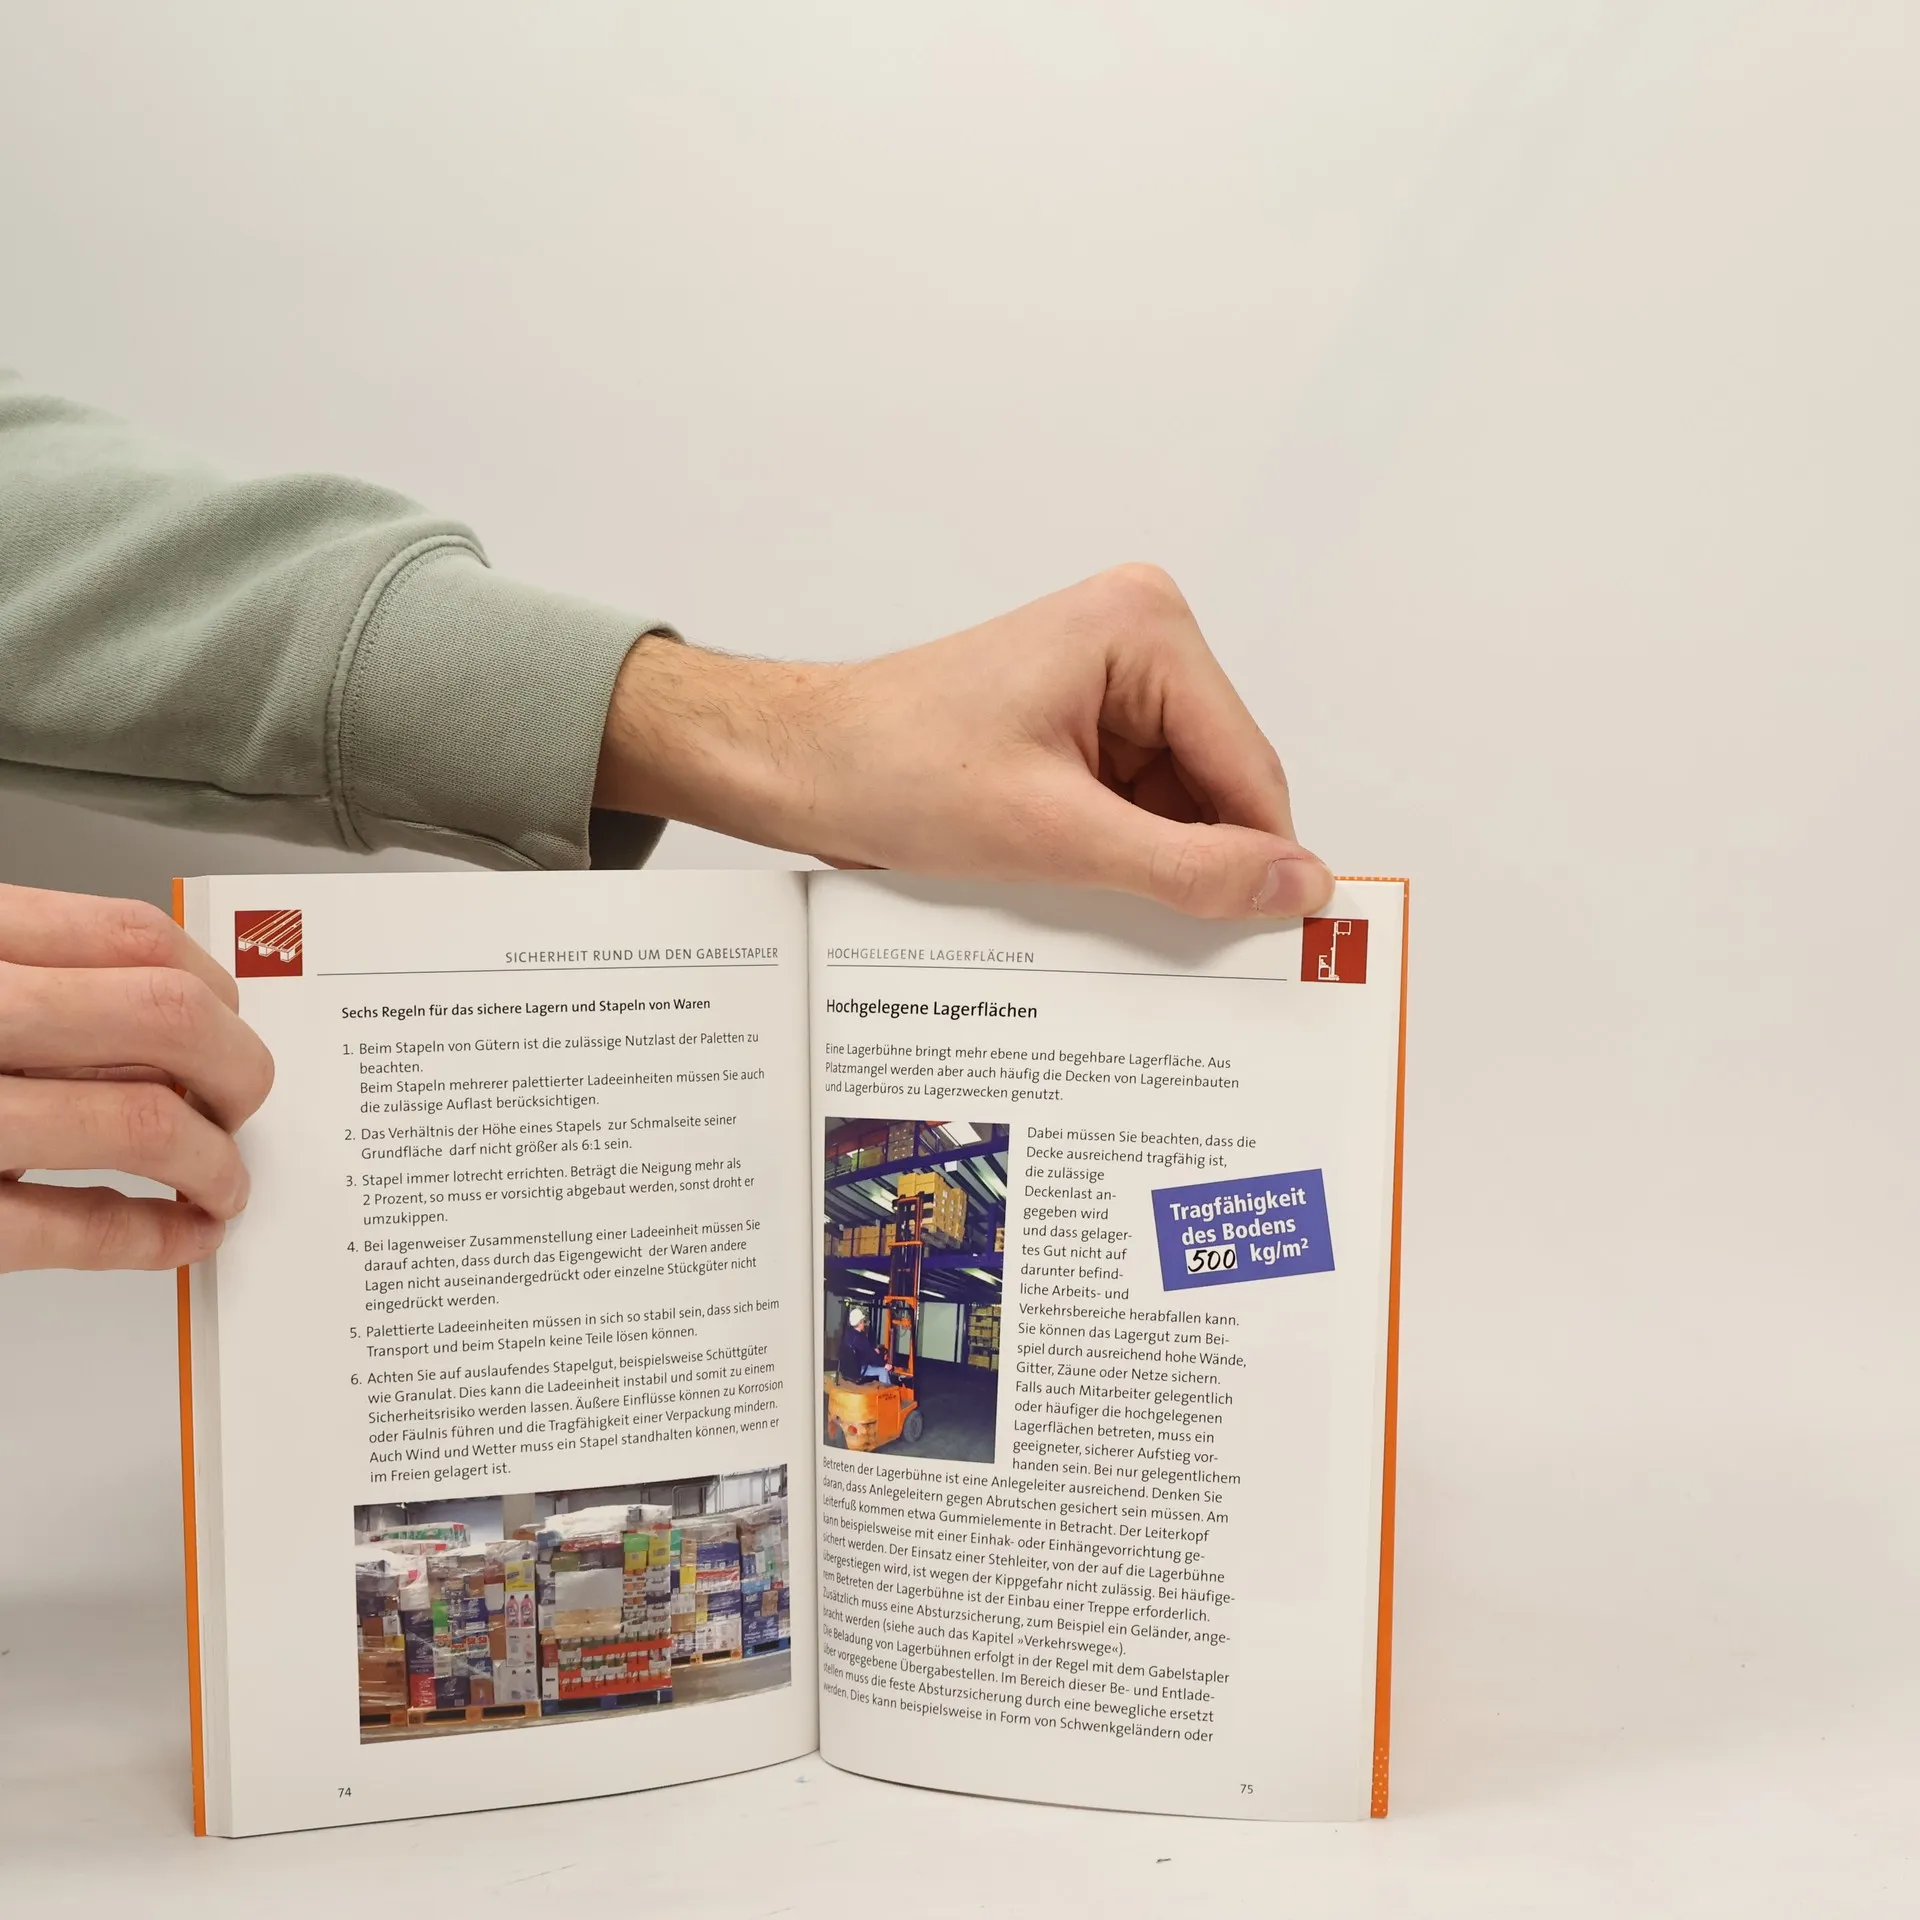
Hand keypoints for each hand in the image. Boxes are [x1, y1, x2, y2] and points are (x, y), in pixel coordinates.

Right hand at [0, 886, 273, 1274]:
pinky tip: (182, 1234)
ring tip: (224, 1182)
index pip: (135, 938)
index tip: (235, 1024)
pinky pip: (75, 1229)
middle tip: (243, 1106)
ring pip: (142, 1122)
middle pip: (166, 1018)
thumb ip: (45, 983)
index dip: (214, 988)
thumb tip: (175, 1017)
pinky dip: (153, 1238)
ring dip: (213, 1163)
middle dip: (236, 1071)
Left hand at [595, 565, 1335, 919]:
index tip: (1271, 944)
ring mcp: (1112, 679)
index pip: (1248, 767)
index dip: (1258, 860)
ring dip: (1150, 860)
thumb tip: (1298, 885)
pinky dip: (1121, 852)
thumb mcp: (1054, 834)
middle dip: (1193, 859)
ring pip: (1182, 802)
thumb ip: (1186, 865)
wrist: (800, 767)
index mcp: (1144, 630)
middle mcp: (1139, 637)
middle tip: (1156, 934)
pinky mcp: (1084, 718)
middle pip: (1220, 784)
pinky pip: (1139, 801)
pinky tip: (1074, 878)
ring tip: (1080, 893)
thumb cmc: (891, 767)